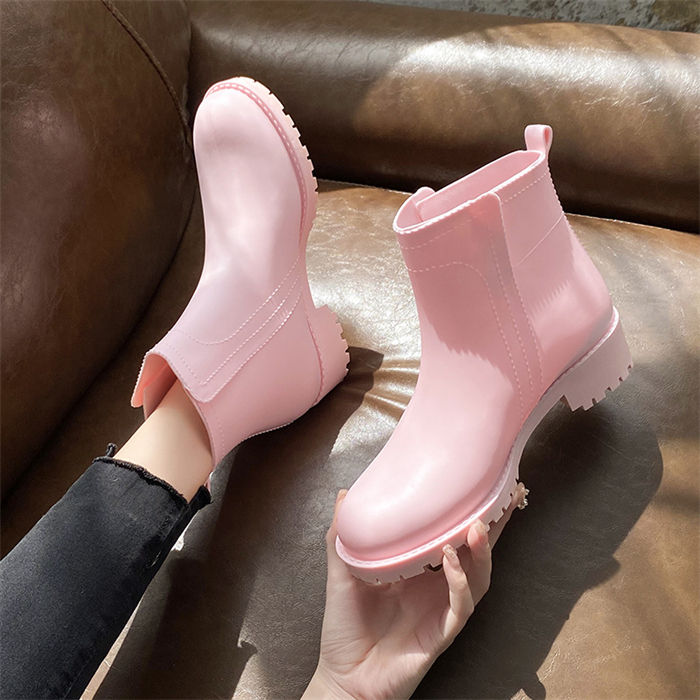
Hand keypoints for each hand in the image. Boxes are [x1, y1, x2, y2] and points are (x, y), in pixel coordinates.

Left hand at [303, 483, 527, 699]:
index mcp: (419, 570)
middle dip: (494, 526)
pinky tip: (451, 560)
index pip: (452, 535)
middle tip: (505, 497)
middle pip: (476, 553)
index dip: (469, 512)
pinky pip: (460, 606)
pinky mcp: (441, 634)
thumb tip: (345, 495)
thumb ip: (341, 536)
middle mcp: (436, 587)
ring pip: (478, 578)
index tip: (481, 484)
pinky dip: (459, 582)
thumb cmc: (346, 628)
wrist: (343, 677)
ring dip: (481, 551)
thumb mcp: (341, 573)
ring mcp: (441, 610)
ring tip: (475, 525)